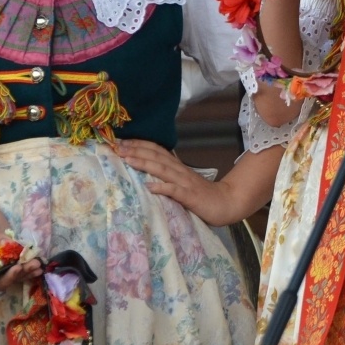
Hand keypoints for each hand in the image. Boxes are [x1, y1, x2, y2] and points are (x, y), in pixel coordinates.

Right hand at [0, 196, 41, 290]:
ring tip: (39, 265)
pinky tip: (40, 258)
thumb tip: (9, 245)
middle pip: (10, 276)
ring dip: (28, 269)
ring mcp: (4, 256)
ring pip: (18, 268)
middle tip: (35, 264)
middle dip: (23, 272)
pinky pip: (21, 257)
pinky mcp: (11, 247)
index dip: (8, 277)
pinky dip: (29, 259)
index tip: (18, 268)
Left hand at [120, 139, 247, 226]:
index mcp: (177, 167)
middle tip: (118, 146)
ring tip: (128, 159)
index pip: (157, 151)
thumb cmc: (202, 195)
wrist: (227, 203)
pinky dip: (163, 188)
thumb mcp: (183, 182)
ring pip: (163, 170)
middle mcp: (180, 171)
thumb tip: (147, 171)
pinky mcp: (191, 197)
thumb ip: (168, 176)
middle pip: (157, 157)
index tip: (122, 141)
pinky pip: (175, 191)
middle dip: (137, 150)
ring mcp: (186, 183)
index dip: (140, 144)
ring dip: (145, 163)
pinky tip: (150, 187)